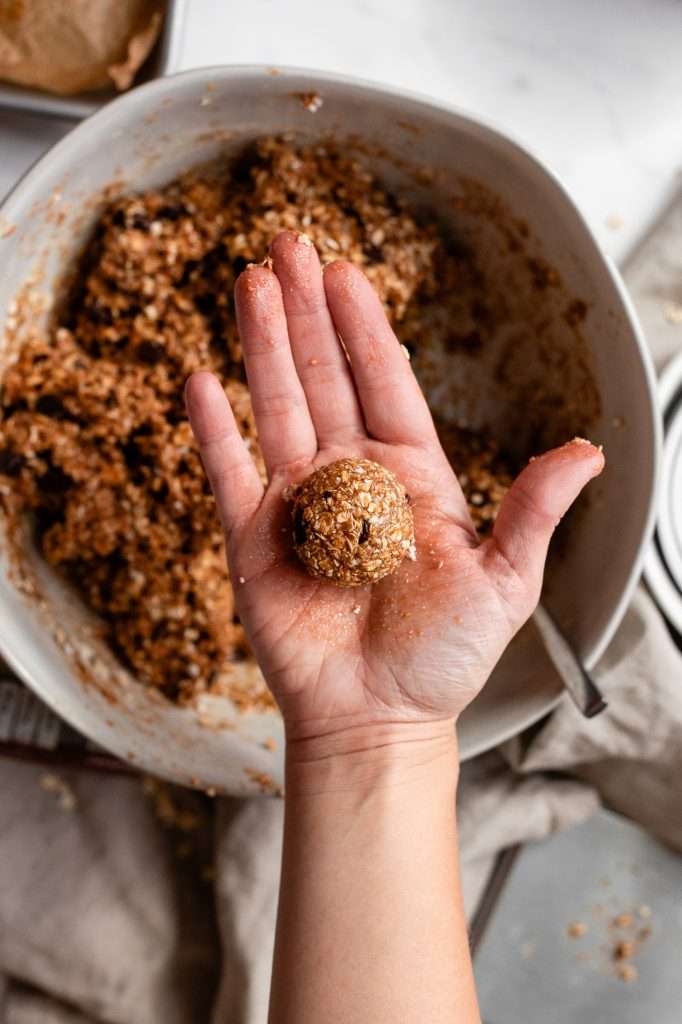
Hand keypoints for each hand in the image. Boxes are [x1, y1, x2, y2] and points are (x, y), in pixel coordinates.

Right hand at [185, 230, 603, 745]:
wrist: (379, 716)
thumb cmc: (443, 655)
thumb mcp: (505, 580)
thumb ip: (535, 510)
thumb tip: (589, 450)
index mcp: (409, 475)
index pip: (384, 381)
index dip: (364, 326)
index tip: (345, 272)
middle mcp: (350, 477)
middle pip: (324, 376)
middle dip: (306, 310)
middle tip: (285, 244)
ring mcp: (298, 504)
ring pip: (277, 405)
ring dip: (263, 345)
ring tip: (250, 283)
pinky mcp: (254, 540)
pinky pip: (229, 473)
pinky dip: (215, 428)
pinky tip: (202, 380)